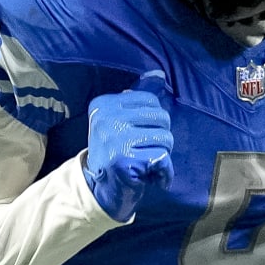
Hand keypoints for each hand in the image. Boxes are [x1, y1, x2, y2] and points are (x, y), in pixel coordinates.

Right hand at [83, 70, 173, 221]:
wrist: (100, 190)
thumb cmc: (116, 152)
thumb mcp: (122, 121)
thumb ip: (139, 99)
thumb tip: (158, 74)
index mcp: (104, 104)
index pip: (150, 100)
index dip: (155, 121)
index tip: (140, 136)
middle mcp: (106, 118)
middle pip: (161, 118)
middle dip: (162, 138)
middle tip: (146, 152)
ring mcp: (115, 139)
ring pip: (165, 138)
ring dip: (163, 156)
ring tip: (147, 164)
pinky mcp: (125, 161)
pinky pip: (163, 158)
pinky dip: (164, 172)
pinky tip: (153, 178)